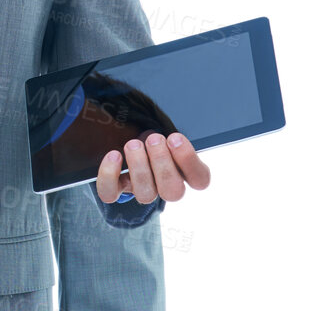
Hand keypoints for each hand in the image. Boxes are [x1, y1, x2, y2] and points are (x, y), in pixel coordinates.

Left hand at [95, 132, 210, 204]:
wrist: (125, 140)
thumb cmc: (152, 135)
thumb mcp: (165, 130)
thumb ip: (171, 129)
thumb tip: (171, 115)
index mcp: (184, 172)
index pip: (200, 180)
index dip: (189, 161)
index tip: (175, 138)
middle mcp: (165, 186)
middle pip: (173, 191)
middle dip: (163, 163)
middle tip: (154, 139)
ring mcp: (141, 190)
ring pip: (145, 194)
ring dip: (139, 167)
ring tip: (133, 144)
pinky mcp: (116, 191)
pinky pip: (110, 193)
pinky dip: (109, 175)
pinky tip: (114, 155)